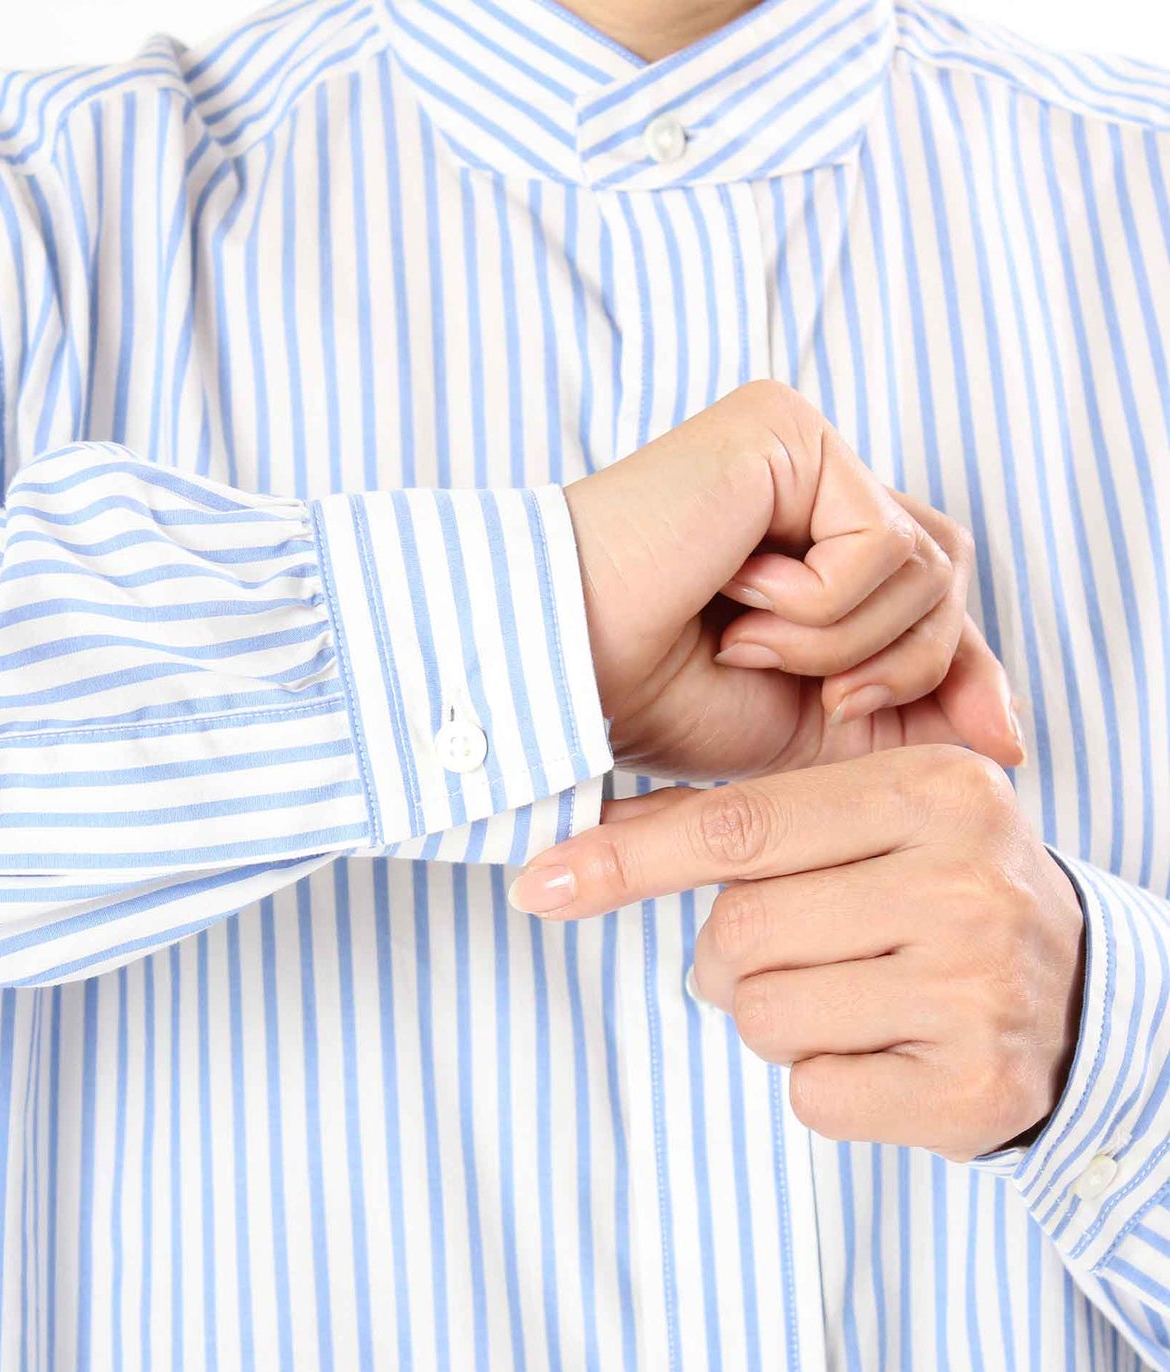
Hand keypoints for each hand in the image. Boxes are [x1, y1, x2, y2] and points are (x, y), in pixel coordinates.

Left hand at [508, 745, 1086, 1159]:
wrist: (1079, 994)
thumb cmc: (933, 892)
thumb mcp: (861, 825)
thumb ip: (735, 820)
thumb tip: (586, 836)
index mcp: (932, 791)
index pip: (737, 824)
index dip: (625, 858)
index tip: (538, 885)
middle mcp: (965, 882)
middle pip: (738, 931)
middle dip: (729, 958)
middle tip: (798, 952)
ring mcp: (978, 989)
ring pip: (764, 1017)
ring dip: (774, 1018)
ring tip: (852, 997)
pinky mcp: (976, 1088)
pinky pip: (811, 1095)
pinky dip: (823, 1081)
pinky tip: (888, 1051)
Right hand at [565, 380, 1022, 781]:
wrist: (561, 665)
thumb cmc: (653, 691)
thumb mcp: (806, 722)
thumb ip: (904, 710)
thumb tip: (1010, 729)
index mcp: (804, 535)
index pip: (930, 583)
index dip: (965, 660)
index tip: (1000, 741)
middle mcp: (807, 475)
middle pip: (946, 570)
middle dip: (909, 662)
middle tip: (824, 698)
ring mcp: (797, 444)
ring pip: (924, 563)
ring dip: (842, 644)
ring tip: (747, 643)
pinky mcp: (784, 429)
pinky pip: (878, 543)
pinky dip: (821, 608)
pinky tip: (738, 596)